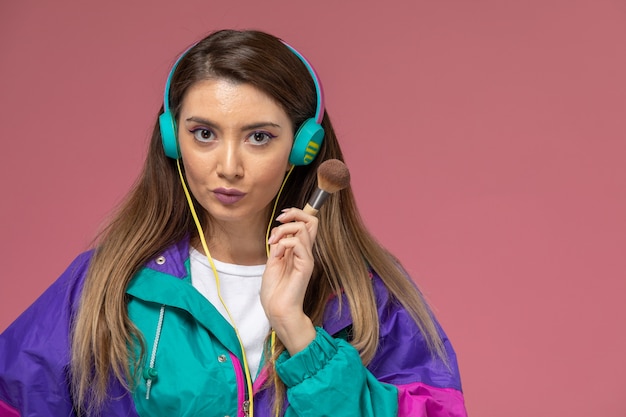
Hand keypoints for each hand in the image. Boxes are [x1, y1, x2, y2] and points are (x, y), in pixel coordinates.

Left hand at [261, 208, 317, 353]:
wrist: (278, 311)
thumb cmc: (275, 291)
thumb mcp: (273, 262)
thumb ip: (279, 247)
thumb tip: (279, 234)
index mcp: (298, 251)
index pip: (307, 224)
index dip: (296, 214)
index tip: (281, 218)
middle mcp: (306, 252)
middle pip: (311, 221)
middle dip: (294, 214)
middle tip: (279, 222)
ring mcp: (307, 258)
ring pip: (304, 228)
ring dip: (284, 230)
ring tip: (273, 242)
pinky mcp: (305, 266)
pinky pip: (298, 243)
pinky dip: (284, 243)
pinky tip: (276, 252)